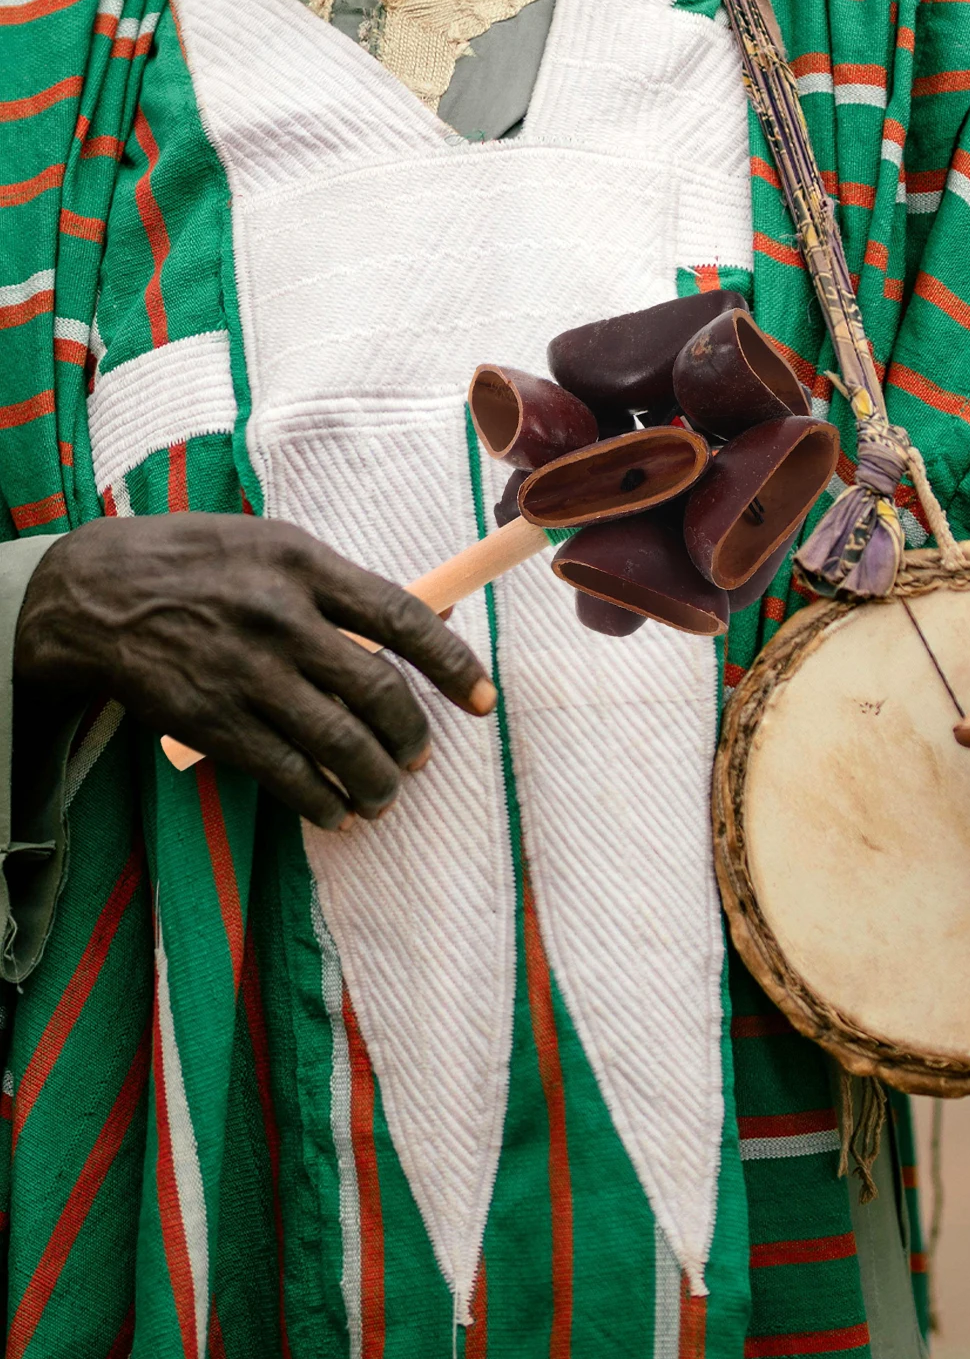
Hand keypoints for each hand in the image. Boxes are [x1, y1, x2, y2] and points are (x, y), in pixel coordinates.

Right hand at [17, 515, 497, 831]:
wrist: (96, 594)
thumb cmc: (202, 563)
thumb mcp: (276, 546)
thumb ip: (346, 586)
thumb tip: (432, 621)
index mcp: (307, 567)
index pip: (403, 619)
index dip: (454, 666)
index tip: (483, 701)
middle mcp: (282, 619)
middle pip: (379, 692)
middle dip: (413, 736)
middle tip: (420, 755)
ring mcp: (248, 674)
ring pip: (340, 744)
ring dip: (377, 781)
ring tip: (385, 795)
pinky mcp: (214, 721)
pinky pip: (287, 775)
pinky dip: (322, 802)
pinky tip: (337, 812)